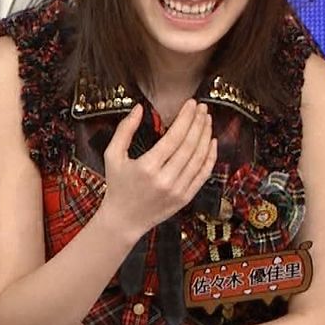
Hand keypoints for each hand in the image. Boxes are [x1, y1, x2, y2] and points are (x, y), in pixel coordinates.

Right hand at [98, 100, 216, 237]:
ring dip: (206, 136)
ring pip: (199, 159)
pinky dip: (210, 157)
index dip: (186, 118)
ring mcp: (178, 191)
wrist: (124, 220)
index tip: (191, 103)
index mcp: (147, 167)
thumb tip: (139, 107)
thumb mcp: (112, 155)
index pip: (174, 137)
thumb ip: (125, 129)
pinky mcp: (185, 198)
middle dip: (198, 123)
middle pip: (190, 146)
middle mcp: (166, 180)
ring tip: (207, 120)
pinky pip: (203, 175)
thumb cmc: (117, 186)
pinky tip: (212, 142)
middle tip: (203, 108)